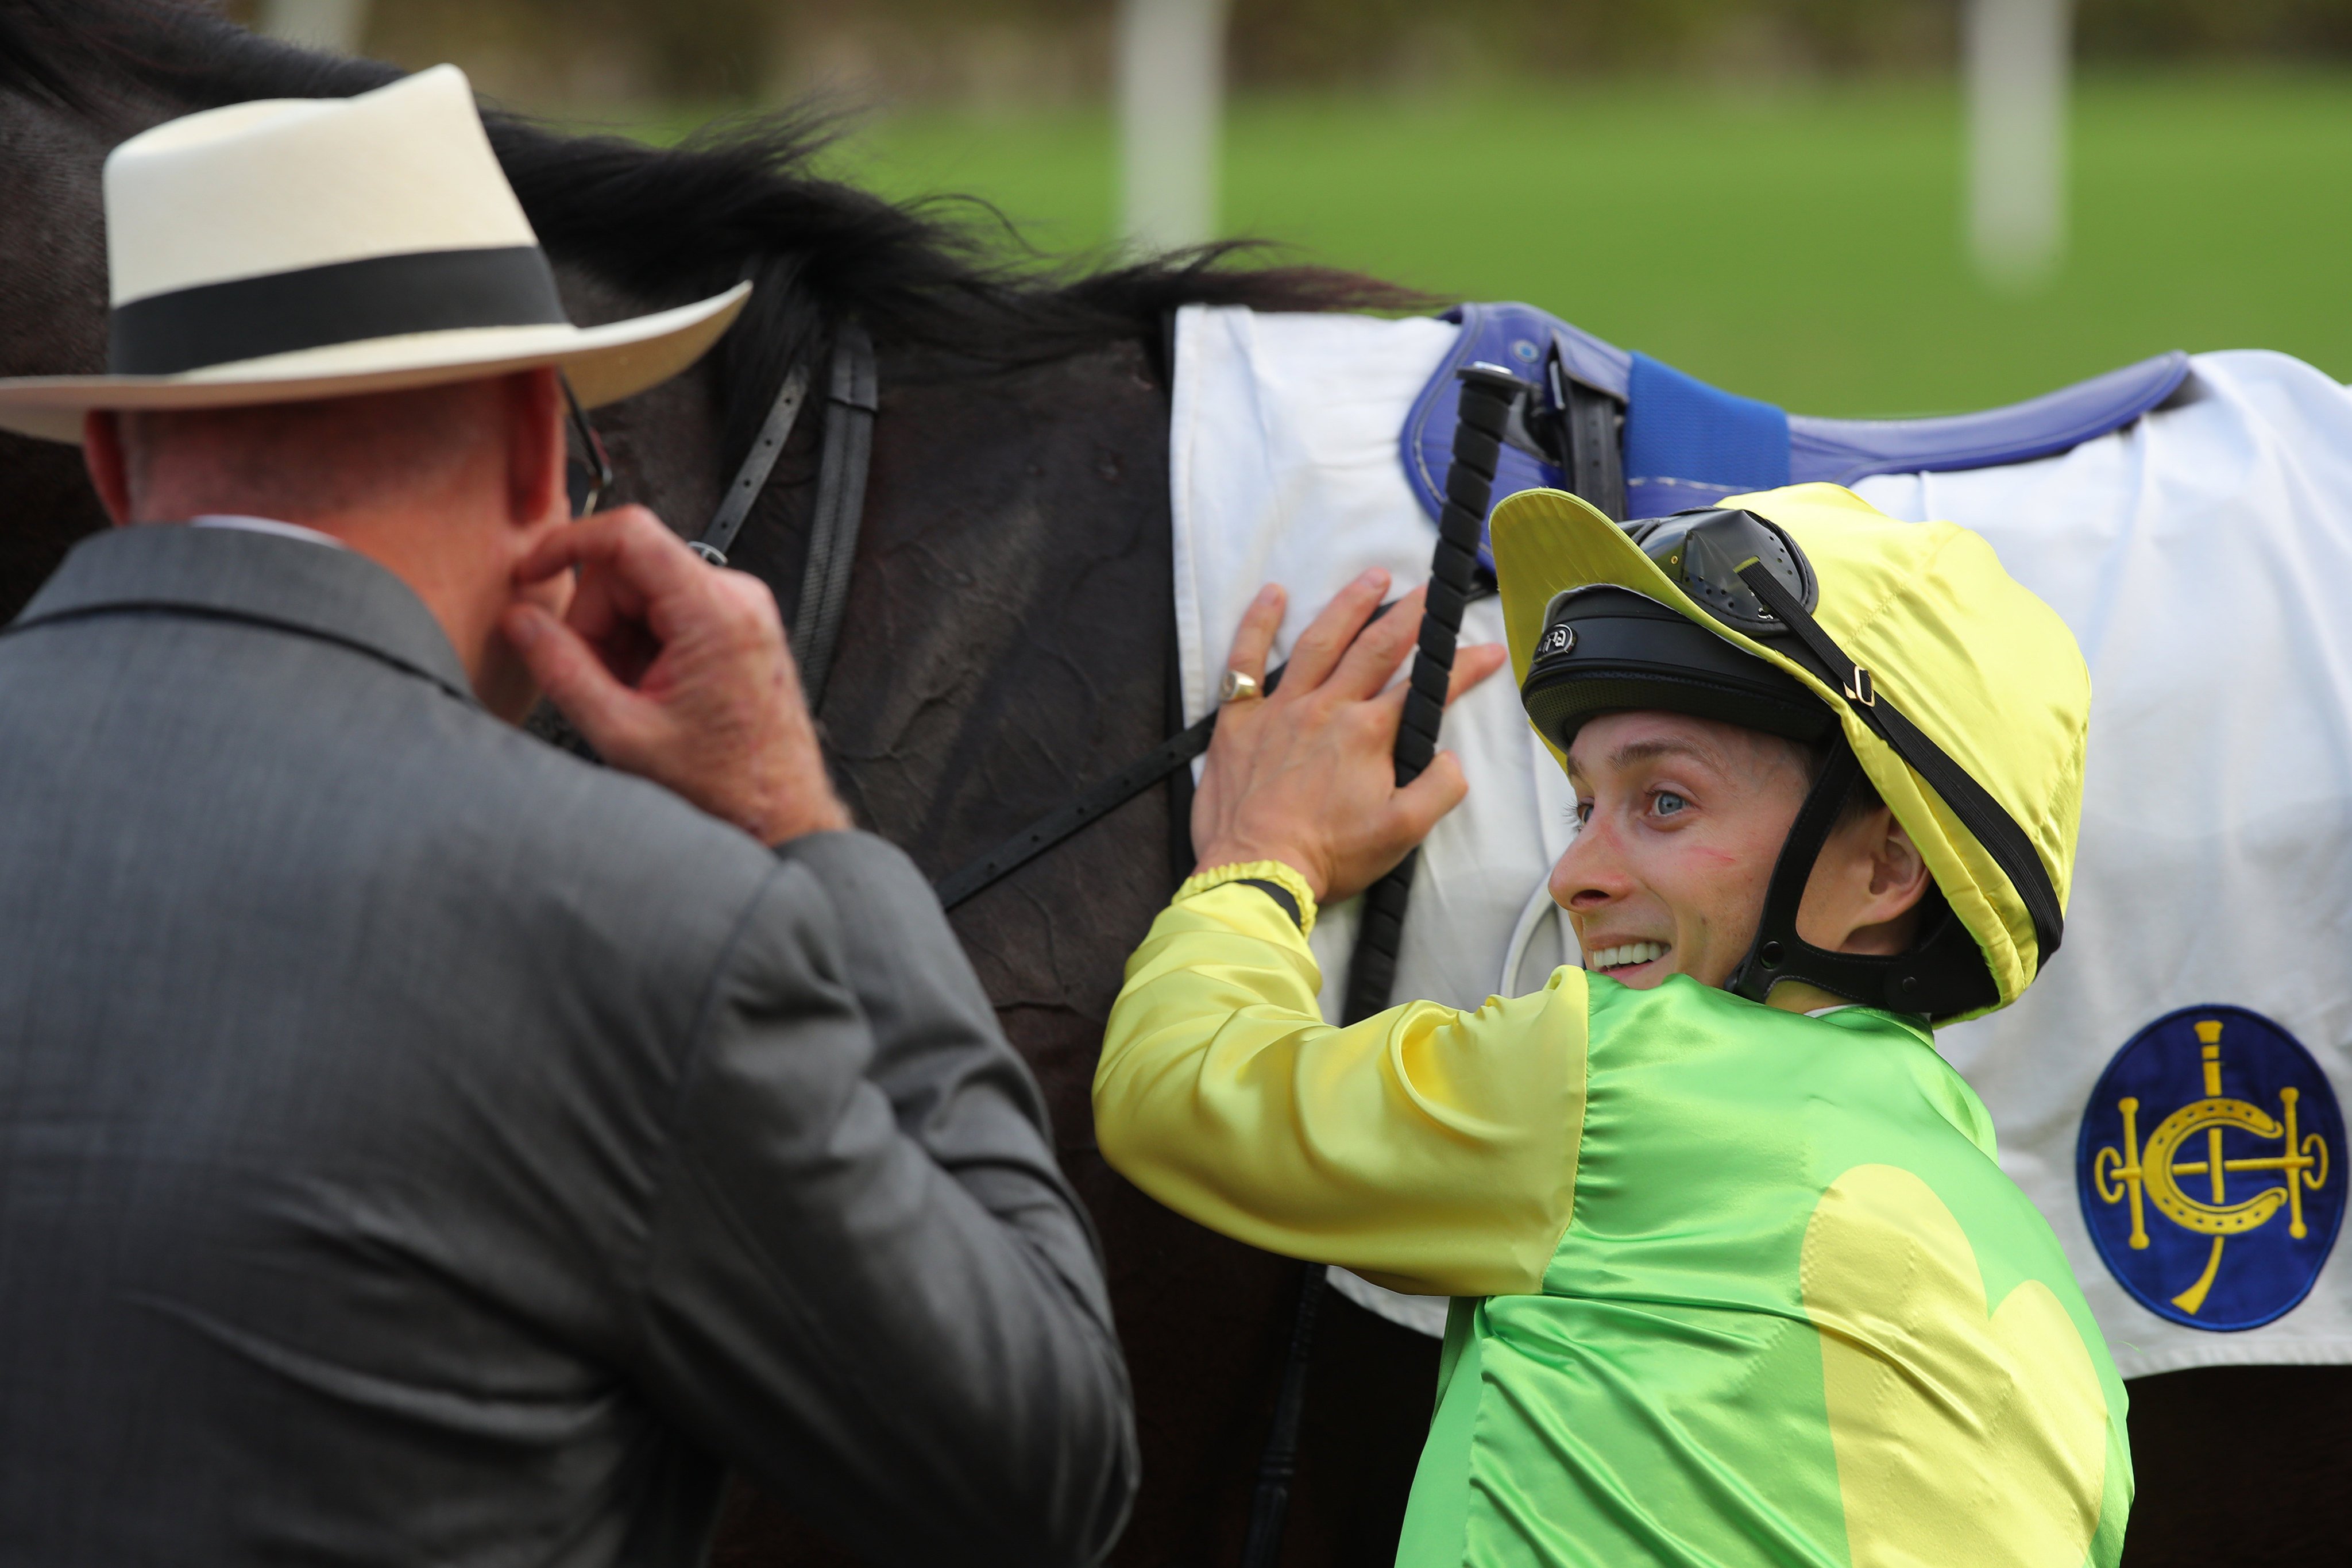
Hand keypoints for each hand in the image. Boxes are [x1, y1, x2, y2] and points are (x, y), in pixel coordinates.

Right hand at [502, 505, 851, 843]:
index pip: (628, 533)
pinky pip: (667, 610)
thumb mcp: (621, 732)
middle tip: (598, 681)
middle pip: (628, 568)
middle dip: (595, 621)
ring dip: (617, 638)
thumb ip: (560, 670)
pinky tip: (650, 690)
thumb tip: (519, 621)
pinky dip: (642, 645)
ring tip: (632, 696)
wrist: (777, 812)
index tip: (532, 570)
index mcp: (715, 612)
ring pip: (642, 590)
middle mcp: (737, 596)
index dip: (568, 543)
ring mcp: (741, 608)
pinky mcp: (737, 623)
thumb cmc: (721, 784)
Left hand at [1191, 570, 1508, 903]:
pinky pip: (1245, 661)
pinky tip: (1272, 595)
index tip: (1488, 652)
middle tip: (1430, 591)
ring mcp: (1280, 709)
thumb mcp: (1402, 833)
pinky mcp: (1239, 721)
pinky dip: (1258, 624)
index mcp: (1369, 733)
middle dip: (1410, 615)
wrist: (1256, 872)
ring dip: (1350, 605)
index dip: (1464, 667)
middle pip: (1376, 647)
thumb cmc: (1327, 856)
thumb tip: (1452, 759)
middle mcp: (1327, 708)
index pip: (1426, 688)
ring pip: (1320, 641)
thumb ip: (1439, 790)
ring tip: (1374, 577)